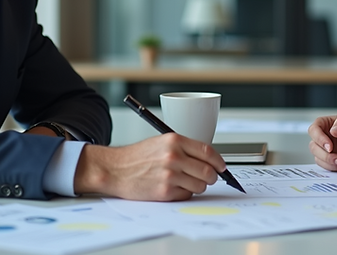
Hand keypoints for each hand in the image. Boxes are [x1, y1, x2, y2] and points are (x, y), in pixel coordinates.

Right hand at [73, 133, 224, 200]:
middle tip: (208, 178)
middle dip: (212, 177)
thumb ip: (184, 148)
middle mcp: (174, 156)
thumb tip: (209, 160)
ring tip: (186, 182)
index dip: (219, 162)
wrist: (115, 169)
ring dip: (198, 186)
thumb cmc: (137, 157)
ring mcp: (170, 175)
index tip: (222, 167)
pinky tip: (174, 188)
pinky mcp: (165, 191)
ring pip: (200, 185)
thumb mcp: (162, 142)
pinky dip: (185, 194)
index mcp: (174, 141)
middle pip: (208, 171)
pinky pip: (187, 195)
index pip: (208, 152)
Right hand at [307, 107, 336, 170]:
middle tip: (336, 156)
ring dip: (328, 161)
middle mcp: (321, 137)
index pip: (313, 130)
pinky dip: (332, 167)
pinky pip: (325, 165)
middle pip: (313, 146)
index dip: (319, 138)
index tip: (329, 146)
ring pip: (317, 157)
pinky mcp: (330, 159)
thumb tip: (333, 131)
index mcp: (323, 124)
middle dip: (323, 153)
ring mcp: (325, 149)